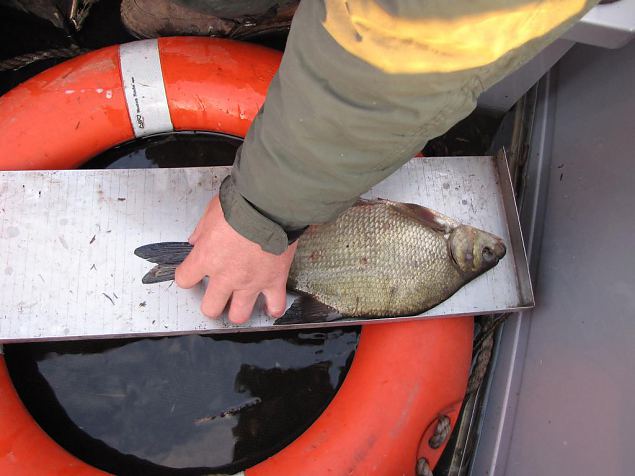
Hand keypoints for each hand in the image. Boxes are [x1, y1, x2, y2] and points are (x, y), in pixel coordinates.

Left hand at [175, 196, 296, 323]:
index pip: (185, 279)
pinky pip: (274, 306)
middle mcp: (226, 276)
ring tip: (240, 304)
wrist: (271, 205)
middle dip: (212, 303)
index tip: (192, 274)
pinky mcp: (274, 281)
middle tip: (217, 295)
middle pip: (210, 308)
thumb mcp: (212, 211)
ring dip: (238, 311)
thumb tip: (197, 239)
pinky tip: (270, 307)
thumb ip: (202, 230)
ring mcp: (251, 282)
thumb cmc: (242, 204)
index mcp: (207, 257)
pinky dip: (273, 309)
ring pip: (239, 315)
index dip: (187, 277)